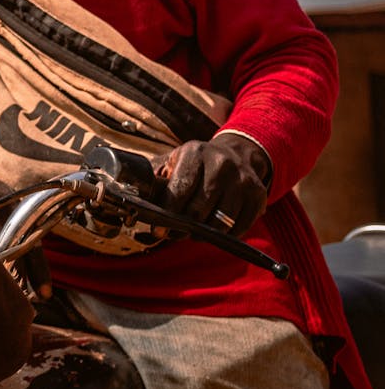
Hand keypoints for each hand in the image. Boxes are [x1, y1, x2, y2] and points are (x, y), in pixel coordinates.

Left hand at [152, 132, 270, 237]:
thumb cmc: (195, 165)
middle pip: (198, 210)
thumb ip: (154, 180)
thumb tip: (130, 197)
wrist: (236, 154)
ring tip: (193, 231)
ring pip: (220, 223)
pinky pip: (239, 228)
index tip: (158, 230)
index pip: (179, 189)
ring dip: (203, 234)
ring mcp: (242, 179)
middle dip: (182, 227)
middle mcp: (221, 162)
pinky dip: (224, 235)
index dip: (167, 213)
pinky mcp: (258, 195)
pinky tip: (214, 229)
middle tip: (174, 233)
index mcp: (195, 152)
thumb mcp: (173, 162)